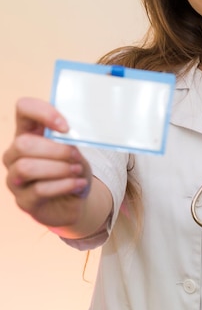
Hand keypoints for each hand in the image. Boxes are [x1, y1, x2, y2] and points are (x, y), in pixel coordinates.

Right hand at [2, 97, 91, 227]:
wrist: (75, 199)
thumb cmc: (72, 169)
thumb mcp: (75, 150)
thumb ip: (69, 140)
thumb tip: (68, 136)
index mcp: (28, 133)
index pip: (24, 108)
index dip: (42, 112)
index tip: (65, 127)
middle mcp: (14, 154)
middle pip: (22, 144)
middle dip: (55, 150)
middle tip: (75, 156)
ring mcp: (15, 179)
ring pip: (26, 167)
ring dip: (58, 168)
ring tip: (77, 170)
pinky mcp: (23, 201)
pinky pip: (39, 190)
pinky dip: (64, 185)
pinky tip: (78, 183)